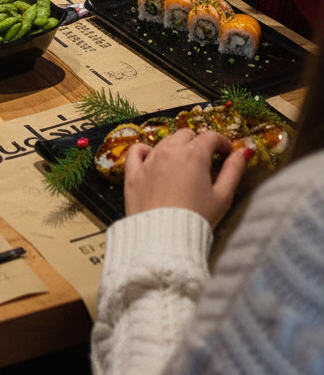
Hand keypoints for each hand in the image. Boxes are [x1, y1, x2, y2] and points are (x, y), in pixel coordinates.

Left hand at [124, 127, 248, 227]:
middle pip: (186, 135)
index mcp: (194, 154)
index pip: (210, 137)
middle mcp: (169, 151)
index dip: (222, 142)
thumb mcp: (223, 196)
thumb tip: (242, 152)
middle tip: (205, 160)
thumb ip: (234, 170)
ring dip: (176, 147)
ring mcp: (149, 160)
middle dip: (198, 142)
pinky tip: (152, 158)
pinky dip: (145, 150)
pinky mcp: (133, 173)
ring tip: (183, 165)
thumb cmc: (198, 218)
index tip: (226, 152)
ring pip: (164, 141)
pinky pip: (137, 151)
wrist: (164, 239)